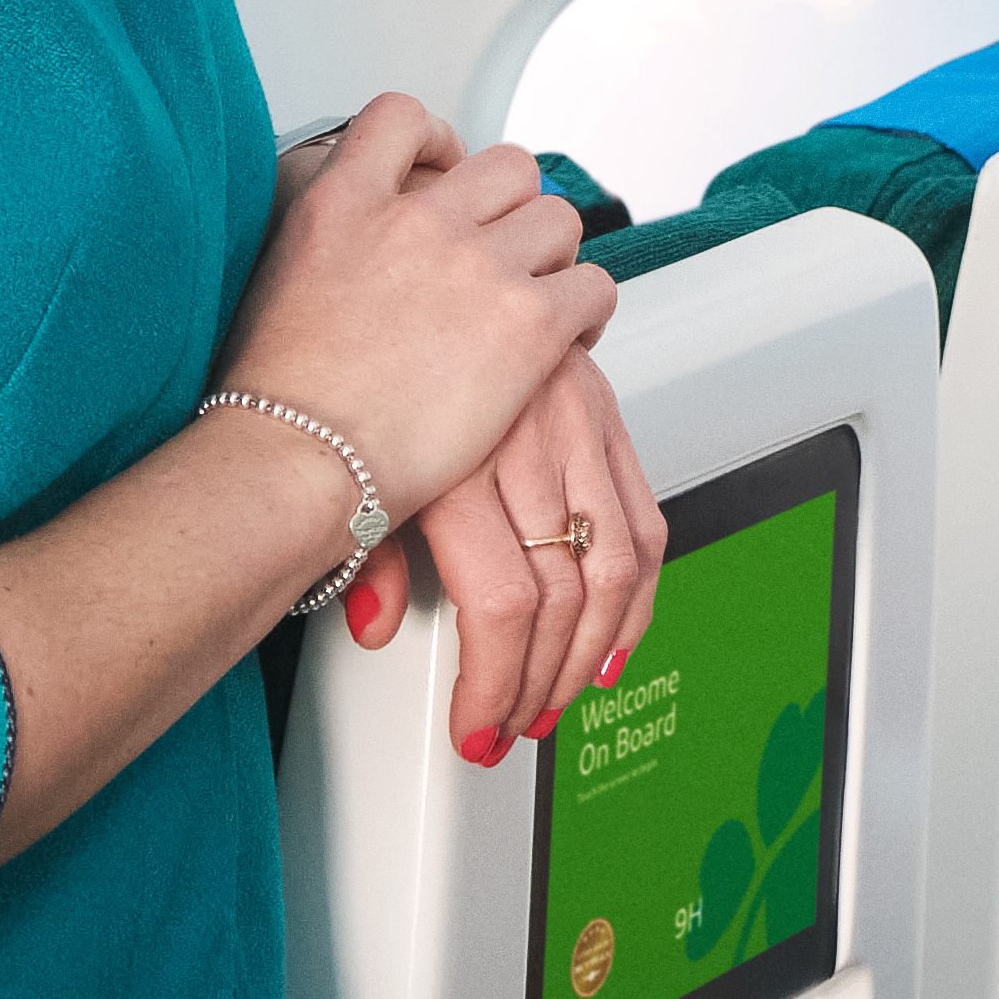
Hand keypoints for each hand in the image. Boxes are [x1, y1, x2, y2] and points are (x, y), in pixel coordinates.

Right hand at [219, 93, 607, 537]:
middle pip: (508, 167)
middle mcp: (415, 221)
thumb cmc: (280, 400)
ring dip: (554, 258)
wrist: (298, 461)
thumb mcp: (279, 279)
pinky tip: (564, 339)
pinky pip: (596, 284)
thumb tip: (370, 241)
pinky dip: (588, 311)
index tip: (448, 172)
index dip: (439, 141)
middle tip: (503, 256)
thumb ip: (333, 237)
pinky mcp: (528, 321)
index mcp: (343, 203)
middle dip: (513, 208)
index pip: (402, 117)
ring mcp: (477, 265)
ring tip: (535, 303)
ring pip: (560, 219)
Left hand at [353, 348, 672, 758]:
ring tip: (565, 693)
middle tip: (516, 724)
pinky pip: (646, 516)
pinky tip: (616, 631)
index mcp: (456, 459)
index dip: (495, 684)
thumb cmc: (359, 372)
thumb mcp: (352, 469)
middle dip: (542, 683)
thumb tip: (375, 627)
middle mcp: (525, 439)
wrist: (396, 270)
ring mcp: (573, 422)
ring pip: (617, 563)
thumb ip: (369, 556)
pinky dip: (640, 587)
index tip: (477, 728)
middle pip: (562, 595)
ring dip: (597, 649)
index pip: (503, 605)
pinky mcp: (603, 411)